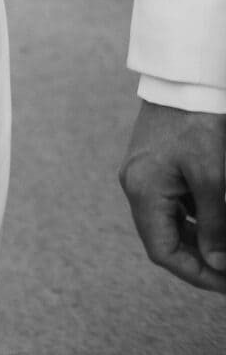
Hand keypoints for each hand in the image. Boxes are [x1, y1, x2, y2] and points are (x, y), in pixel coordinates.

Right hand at [119, 100, 225, 292]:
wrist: (185, 81)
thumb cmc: (198, 124)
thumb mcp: (213, 177)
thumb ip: (215, 224)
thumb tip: (218, 263)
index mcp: (143, 191)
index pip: (163, 252)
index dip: (197, 273)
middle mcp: (136, 186)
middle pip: (165, 241)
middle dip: (201, 261)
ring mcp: (143, 176)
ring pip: (171, 225)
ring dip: (201, 242)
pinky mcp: (154, 167)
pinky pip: (174, 206)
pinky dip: (198, 221)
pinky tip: (219, 223)